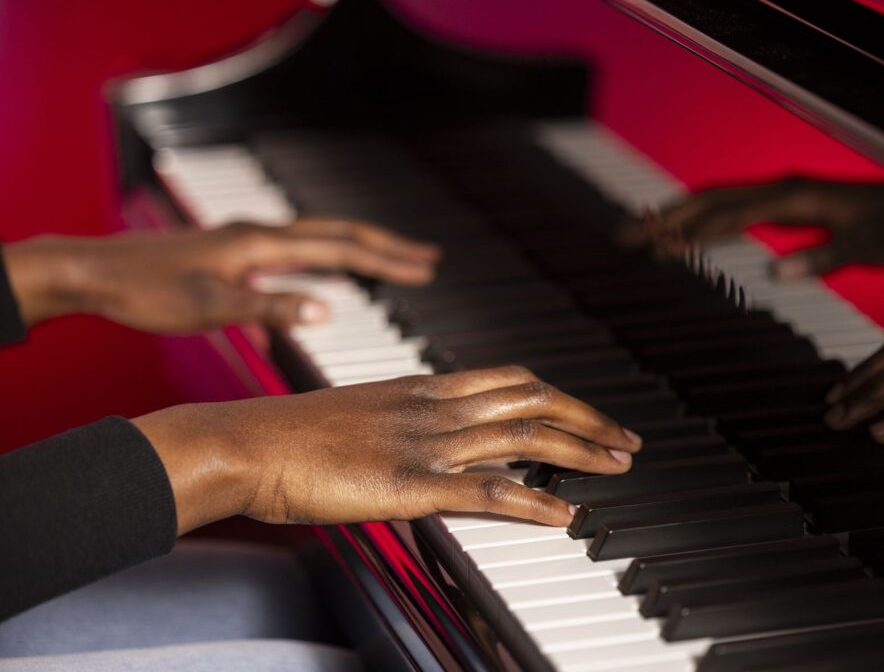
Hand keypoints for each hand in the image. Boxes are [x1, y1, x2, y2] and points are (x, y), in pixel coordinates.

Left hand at [4, 219, 440, 331]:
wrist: (97, 271)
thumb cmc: (148, 289)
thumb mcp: (213, 306)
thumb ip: (271, 308)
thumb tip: (327, 311)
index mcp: (261, 243)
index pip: (339, 249)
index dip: (385, 259)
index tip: (423, 267)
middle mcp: (260, 234)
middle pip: (339, 234)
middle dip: (386, 246)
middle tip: (427, 259)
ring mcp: (248, 241)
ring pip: (320, 239)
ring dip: (360, 250)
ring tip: (393, 262)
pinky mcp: (236, 253)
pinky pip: (298, 251)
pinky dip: (328, 259)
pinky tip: (329, 278)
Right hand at [133, 366, 642, 532]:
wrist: (247, 440)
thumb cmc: (292, 432)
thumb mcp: (362, 414)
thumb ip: (404, 420)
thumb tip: (433, 438)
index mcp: (422, 386)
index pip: (510, 379)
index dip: (558, 395)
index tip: (587, 411)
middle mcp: (434, 406)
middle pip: (532, 400)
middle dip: (587, 418)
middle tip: (625, 439)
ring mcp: (425, 442)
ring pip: (523, 436)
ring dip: (579, 449)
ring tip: (617, 465)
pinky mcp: (409, 482)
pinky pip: (486, 490)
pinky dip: (532, 501)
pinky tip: (564, 514)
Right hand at [621, 178, 883, 278]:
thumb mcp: (869, 248)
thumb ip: (824, 257)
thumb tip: (776, 273)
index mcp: (793, 197)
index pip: (728, 216)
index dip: (691, 233)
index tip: (656, 252)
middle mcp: (779, 188)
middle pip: (706, 199)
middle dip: (661, 218)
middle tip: (620, 237)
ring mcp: (778, 191)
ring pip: (711, 198)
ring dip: (671, 214)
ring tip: (633, 232)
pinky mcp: (781, 200)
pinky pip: (727, 204)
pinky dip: (695, 215)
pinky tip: (680, 229)